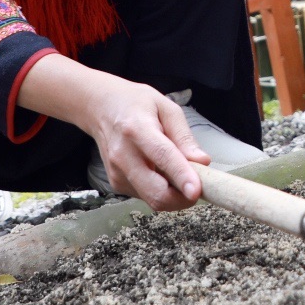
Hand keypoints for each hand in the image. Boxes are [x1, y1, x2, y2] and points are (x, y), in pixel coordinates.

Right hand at [81, 78, 210, 210]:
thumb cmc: (136, 104)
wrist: (101, 109)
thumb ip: (184, 136)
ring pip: (153, 199)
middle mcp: (122, 155)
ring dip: (174, 195)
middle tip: (200, 186)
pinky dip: (161, 191)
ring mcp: (117, 173)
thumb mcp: (166, 108)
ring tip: (179, 173)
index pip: (162, 156)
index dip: (181, 175)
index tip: (196, 190)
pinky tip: (161, 173)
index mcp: (137, 129)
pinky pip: (147, 197)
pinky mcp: (116, 184)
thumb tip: (202, 162)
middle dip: (183, 197)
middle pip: (155, 191)